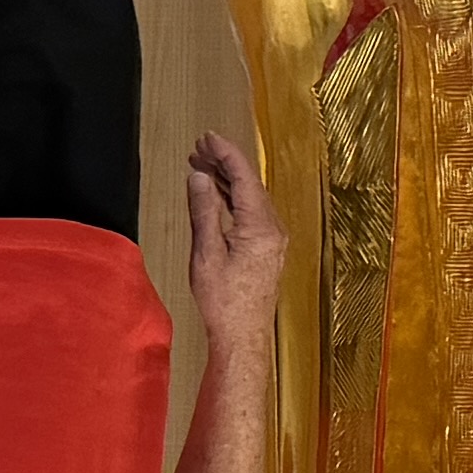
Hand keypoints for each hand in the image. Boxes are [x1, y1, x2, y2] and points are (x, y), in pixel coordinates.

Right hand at [184, 128, 287, 339]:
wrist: (242, 335)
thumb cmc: (225, 302)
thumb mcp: (206, 253)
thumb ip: (204, 211)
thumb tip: (200, 178)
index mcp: (259, 226)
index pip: (243, 177)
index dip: (225, 153)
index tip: (208, 138)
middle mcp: (272, 229)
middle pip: (249, 184)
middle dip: (224, 162)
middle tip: (199, 148)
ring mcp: (273, 240)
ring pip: (251, 197)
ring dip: (227, 180)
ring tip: (203, 166)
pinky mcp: (268, 249)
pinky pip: (252, 212)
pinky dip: (234, 198)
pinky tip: (218, 194)